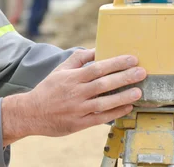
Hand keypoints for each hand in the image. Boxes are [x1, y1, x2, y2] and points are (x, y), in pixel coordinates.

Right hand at [1, 49, 145, 145]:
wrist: (31, 113)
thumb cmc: (48, 89)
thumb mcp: (60, 70)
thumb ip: (78, 59)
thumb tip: (96, 50)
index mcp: (71, 78)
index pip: (97, 68)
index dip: (116, 63)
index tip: (132, 59)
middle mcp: (76, 93)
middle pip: (104, 84)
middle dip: (124, 77)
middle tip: (142, 72)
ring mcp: (78, 109)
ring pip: (104, 102)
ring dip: (123, 96)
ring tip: (138, 91)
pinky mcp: (79, 123)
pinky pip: (100, 117)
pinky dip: (115, 112)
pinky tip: (127, 107)